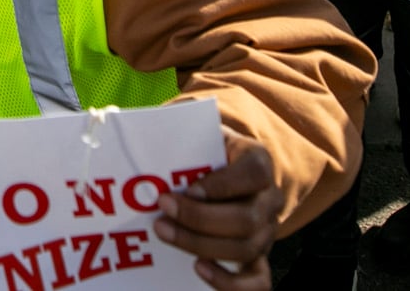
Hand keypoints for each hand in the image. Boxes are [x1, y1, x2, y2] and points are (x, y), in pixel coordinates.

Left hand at [154, 135, 279, 290]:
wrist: (223, 168)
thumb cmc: (204, 151)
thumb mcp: (199, 135)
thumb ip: (182, 136)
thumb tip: (139, 134)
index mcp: (259, 161)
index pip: (255, 173)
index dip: (224, 185)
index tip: (190, 188)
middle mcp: (269, 198)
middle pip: (246, 219)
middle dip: (199, 218)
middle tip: (162, 208)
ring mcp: (267, 231)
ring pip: (244, 249)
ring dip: (199, 244)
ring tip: (163, 232)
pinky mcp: (259, 257)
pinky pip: (256, 282)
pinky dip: (228, 281)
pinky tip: (198, 268)